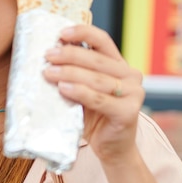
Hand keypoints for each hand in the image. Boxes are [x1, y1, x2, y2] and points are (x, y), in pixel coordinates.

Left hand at [42, 24, 144, 162]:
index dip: (83, 32)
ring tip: (48, 72)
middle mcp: (130, 75)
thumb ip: (74, 74)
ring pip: (97, 79)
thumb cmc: (94, 117)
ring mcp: (134, 93)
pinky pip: (100, 99)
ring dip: (70, 73)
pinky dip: (80, 92)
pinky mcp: (129, 112)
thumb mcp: (83, 91)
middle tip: (47, 55)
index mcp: (119, 65)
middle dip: (69, 55)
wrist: (112, 149)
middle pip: (97, 59)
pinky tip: (63, 88)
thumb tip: (47, 58)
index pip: (103, 41)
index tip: (60, 33)